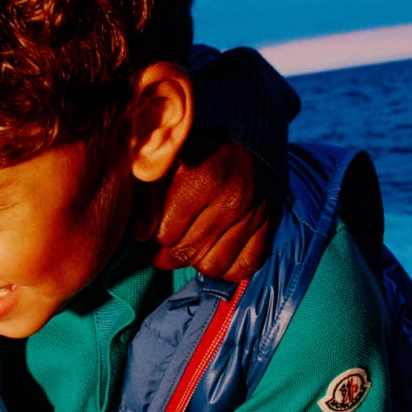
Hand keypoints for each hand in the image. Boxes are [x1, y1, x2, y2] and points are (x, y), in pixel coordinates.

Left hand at [136, 139, 278, 278]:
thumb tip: (141, 235)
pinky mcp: (270, 226)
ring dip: (198, 261)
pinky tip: (217, 251)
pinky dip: (228, 268)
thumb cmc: (198, 155)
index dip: (156, 234)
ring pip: (213, 267)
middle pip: (187, 253)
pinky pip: (244, 268)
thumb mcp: (166, 166)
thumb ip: (148, 198)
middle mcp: (231, 200)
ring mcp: (254, 216)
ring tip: (193, 245)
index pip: (165, 235)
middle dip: (171, 253)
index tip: (158, 225)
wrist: (247, 143)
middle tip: (169, 242)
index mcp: (202, 180)